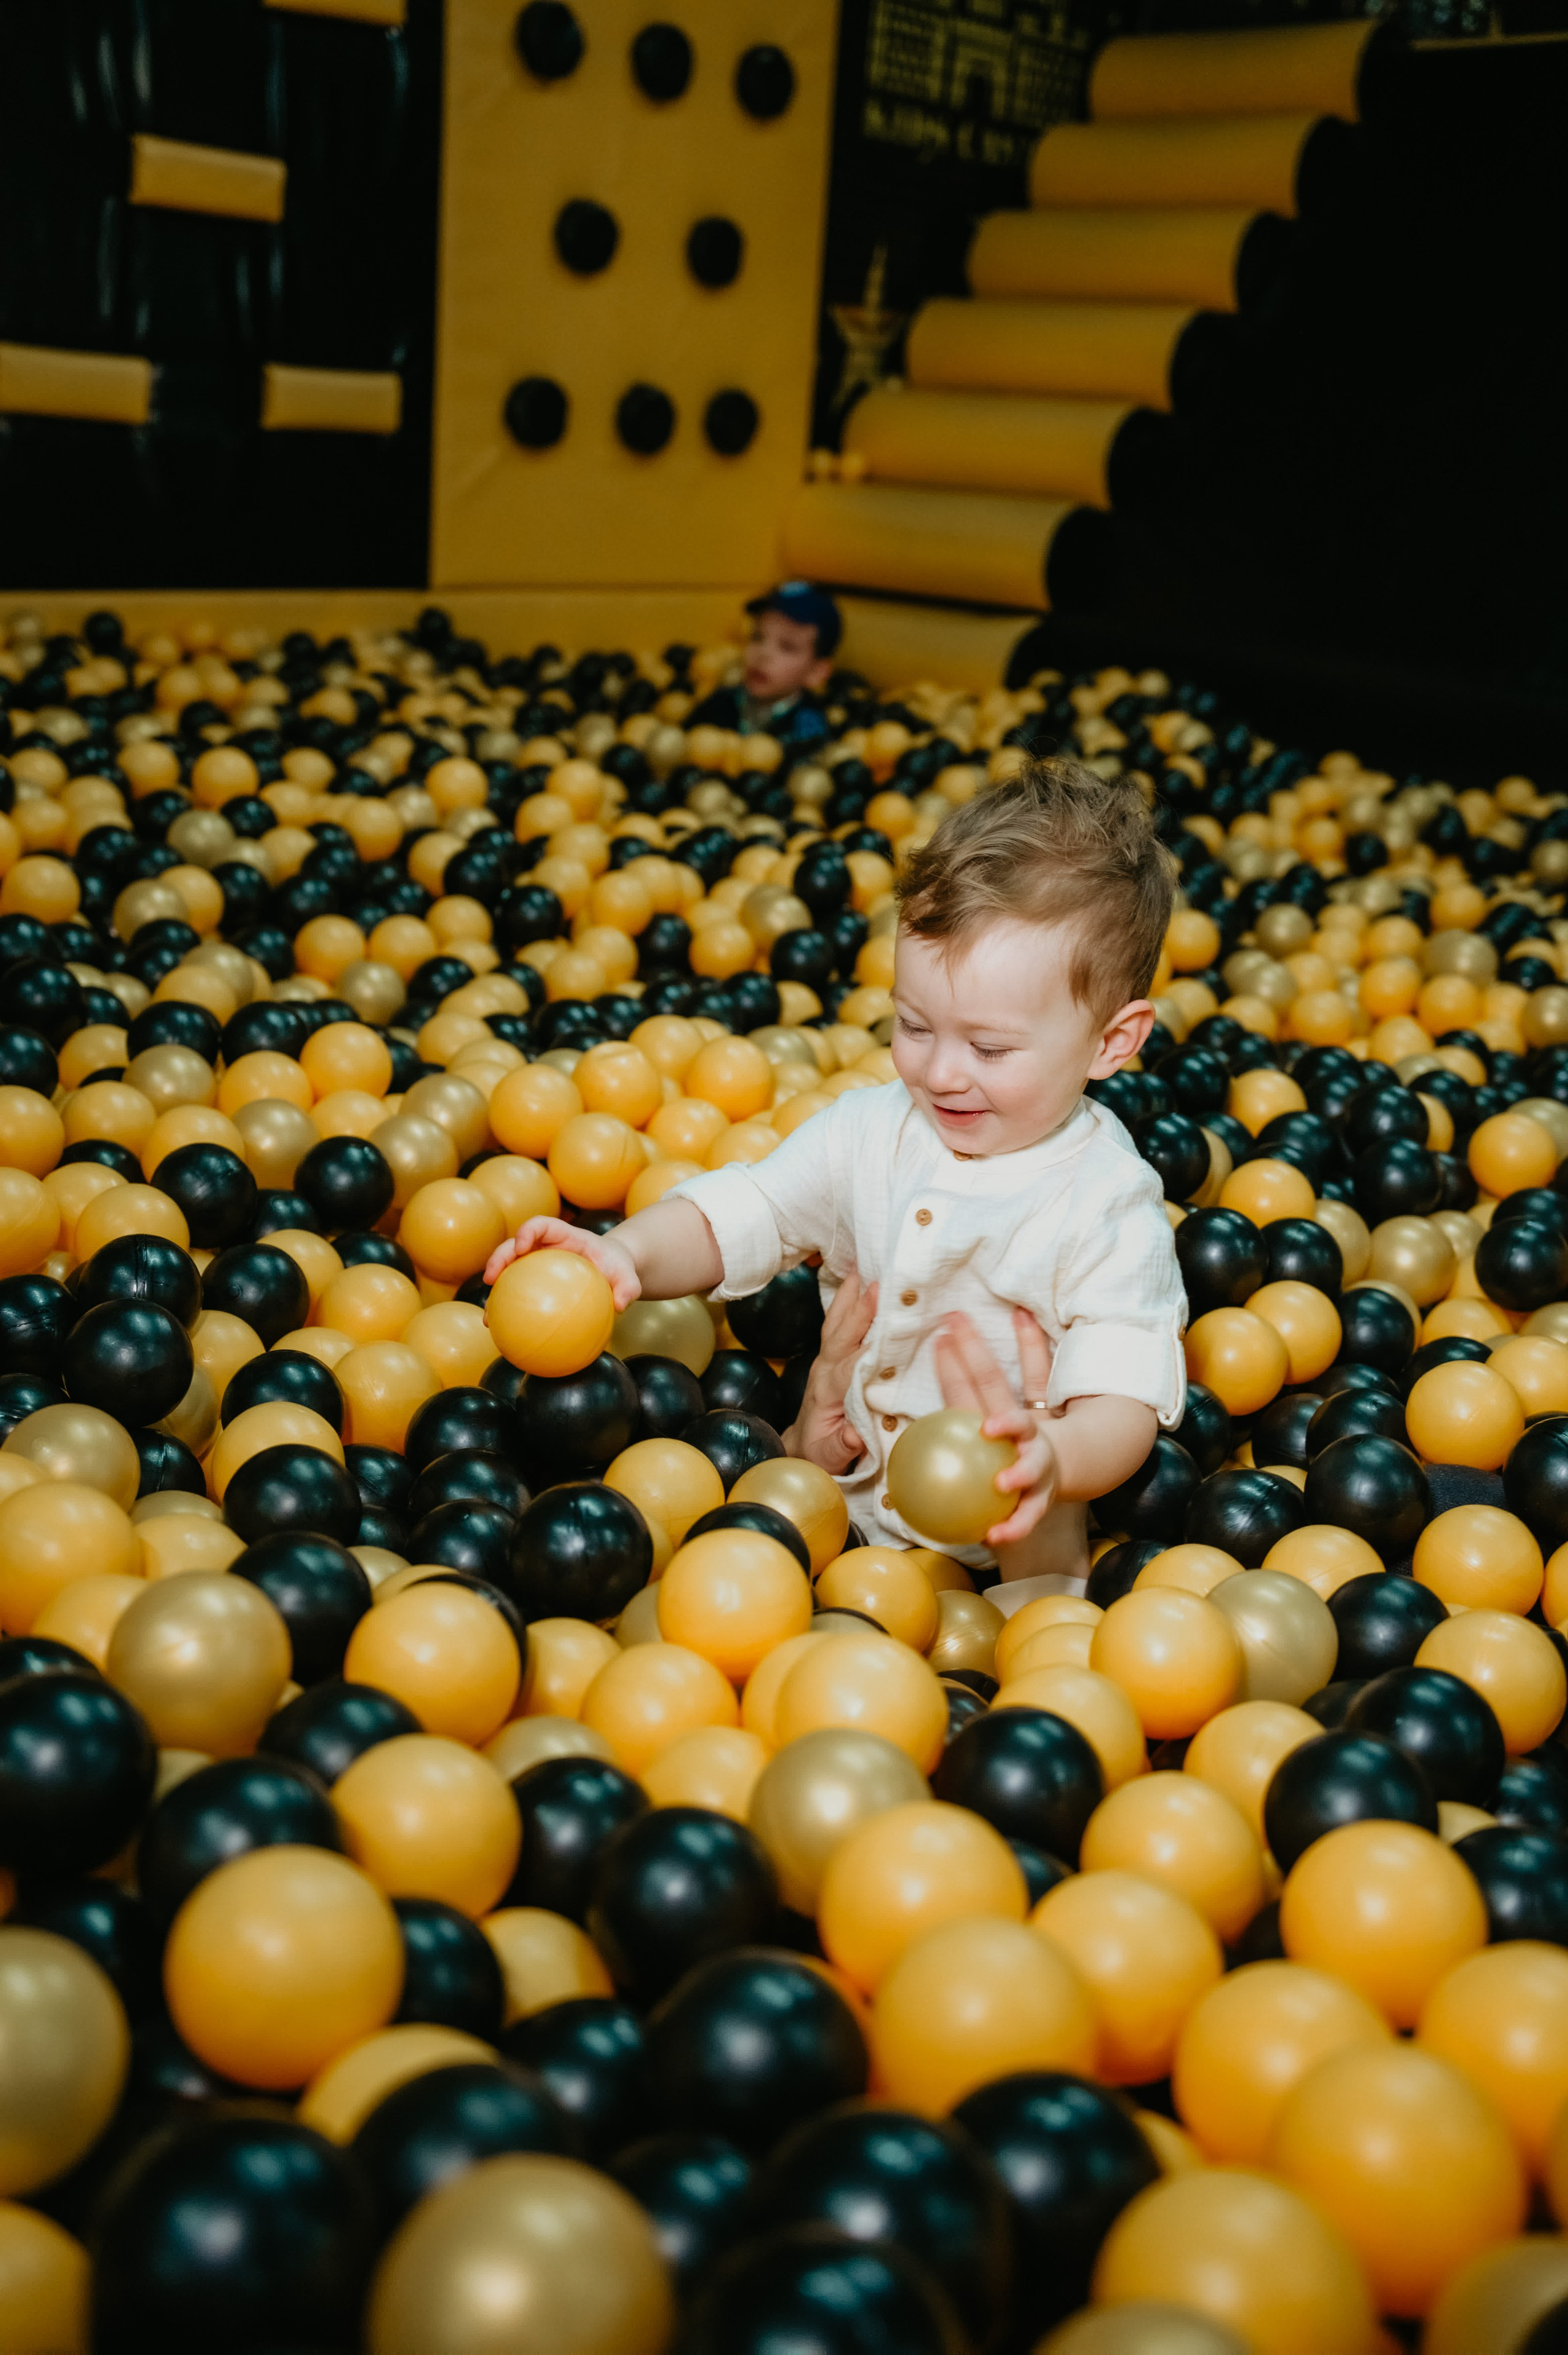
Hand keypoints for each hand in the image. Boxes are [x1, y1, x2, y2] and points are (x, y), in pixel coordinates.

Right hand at [483, 1215, 641, 1308]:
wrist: (613, 1272)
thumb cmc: (619, 1269)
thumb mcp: (628, 1277)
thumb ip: (628, 1287)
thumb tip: (620, 1306)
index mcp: (567, 1237)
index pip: (542, 1225)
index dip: (528, 1230)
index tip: (521, 1245)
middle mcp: (546, 1247)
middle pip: (515, 1245)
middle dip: (499, 1257)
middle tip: (489, 1278)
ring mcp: (537, 1264)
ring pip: (509, 1271)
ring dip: (495, 1290)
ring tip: (488, 1315)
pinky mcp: (535, 1282)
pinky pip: (518, 1293)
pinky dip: (508, 1310)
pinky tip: (504, 1333)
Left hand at [785, 1269, 877, 1476]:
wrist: (802, 1448)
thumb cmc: (820, 1454)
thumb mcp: (830, 1457)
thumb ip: (841, 1446)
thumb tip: (854, 1437)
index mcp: (828, 1393)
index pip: (850, 1368)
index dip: (867, 1350)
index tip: (887, 1332)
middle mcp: (824, 1370)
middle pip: (841, 1336)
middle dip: (859, 1310)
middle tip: (878, 1283)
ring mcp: (826, 1360)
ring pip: (836, 1323)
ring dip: (849, 1295)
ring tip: (862, 1264)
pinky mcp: (831, 1356)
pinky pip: (838, 1323)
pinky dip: (847, 1299)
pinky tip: (857, 1278)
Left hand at [933, 1307, 1059, 1546]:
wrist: (1050, 1470)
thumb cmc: (1000, 1445)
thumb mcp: (978, 1421)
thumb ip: (949, 1403)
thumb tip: (900, 1385)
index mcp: (1001, 1410)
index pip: (984, 1377)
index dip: (968, 1353)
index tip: (950, 1330)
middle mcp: (1023, 1434)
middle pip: (1013, 1419)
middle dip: (1005, 1421)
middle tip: (989, 1426)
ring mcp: (1033, 1466)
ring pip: (1029, 1468)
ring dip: (1019, 1475)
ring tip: (1002, 1484)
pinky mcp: (1038, 1499)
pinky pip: (1025, 1517)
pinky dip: (1011, 1527)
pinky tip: (993, 1537)